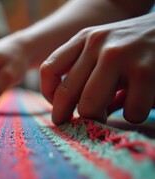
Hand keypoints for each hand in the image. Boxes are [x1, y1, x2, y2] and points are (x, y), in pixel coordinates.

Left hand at [40, 12, 154, 124]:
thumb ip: (84, 72)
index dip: (50, 96)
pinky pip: (128, 111)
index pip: (49, 70)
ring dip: (101, 118)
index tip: (60, 109)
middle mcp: (97, 43)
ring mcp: (119, 55)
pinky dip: (135, 114)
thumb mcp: (105, 49)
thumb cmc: (137, 47)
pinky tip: (141, 102)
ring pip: (90, 106)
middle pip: (67, 94)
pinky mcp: (144, 71)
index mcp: (84, 38)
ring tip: (113, 112)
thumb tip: (65, 111)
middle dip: (72, 116)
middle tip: (83, 124)